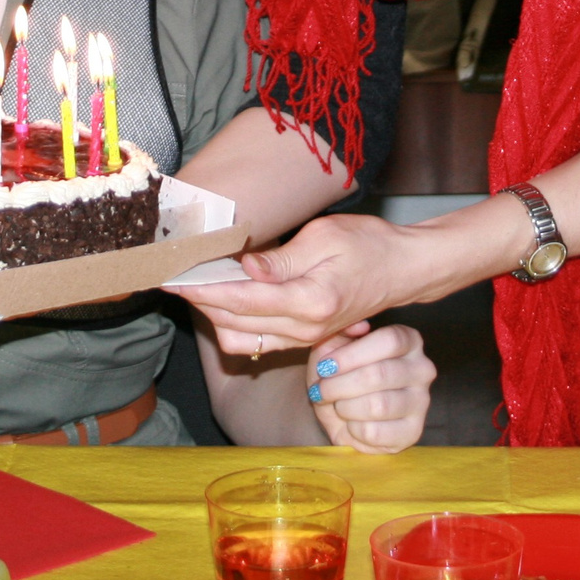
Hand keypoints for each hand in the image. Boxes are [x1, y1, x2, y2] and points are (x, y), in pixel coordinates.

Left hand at [171, 214, 411, 353]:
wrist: (406, 269)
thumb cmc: (370, 245)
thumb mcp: (325, 238)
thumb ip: (280, 259)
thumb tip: (243, 268)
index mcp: (311, 302)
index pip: (242, 301)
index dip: (201, 289)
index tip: (173, 276)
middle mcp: (306, 329)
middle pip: (234, 325)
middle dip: (199, 303)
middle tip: (173, 278)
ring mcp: (306, 339)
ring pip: (242, 341)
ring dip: (213, 317)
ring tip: (195, 286)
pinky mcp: (305, 338)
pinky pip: (258, 342)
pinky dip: (234, 324)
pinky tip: (222, 299)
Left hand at [307, 322, 435, 453]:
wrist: (339, 413)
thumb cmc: (340, 374)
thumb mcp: (333, 346)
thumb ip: (342, 331)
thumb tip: (360, 327)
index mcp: (408, 341)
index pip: (389, 341)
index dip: (352, 355)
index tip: (325, 366)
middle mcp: (422, 368)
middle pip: (379, 374)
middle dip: (340, 385)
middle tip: (320, 390)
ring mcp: (421, 402)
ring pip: (378, 405)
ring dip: (345, 407)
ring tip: (337, 405)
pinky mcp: (412, 432)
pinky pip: (375, 432)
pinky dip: (353, 429)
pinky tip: (350, 423)